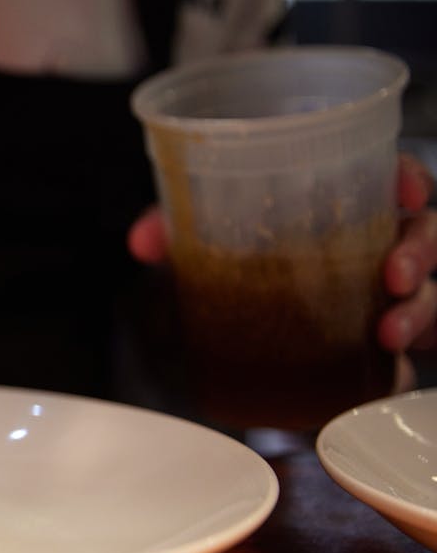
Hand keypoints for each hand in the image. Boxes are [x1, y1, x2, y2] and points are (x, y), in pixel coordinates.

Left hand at [126, 154, 436, 356]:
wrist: (252, 346)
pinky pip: (404, 363)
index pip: (397, 178)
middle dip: (418, 252)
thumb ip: (178, 231)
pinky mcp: (381, 355)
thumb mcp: (211, 245)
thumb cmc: (251, 271)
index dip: (409, 177)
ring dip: (416, 312)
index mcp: (350, 210)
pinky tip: (385, 375)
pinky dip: (396, 372)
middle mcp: (381, 249)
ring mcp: (390, 301)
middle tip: (394, 275)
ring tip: (387, 332)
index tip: (405, 190)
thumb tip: (144, 240)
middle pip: (425, 235)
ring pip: (428, 297)